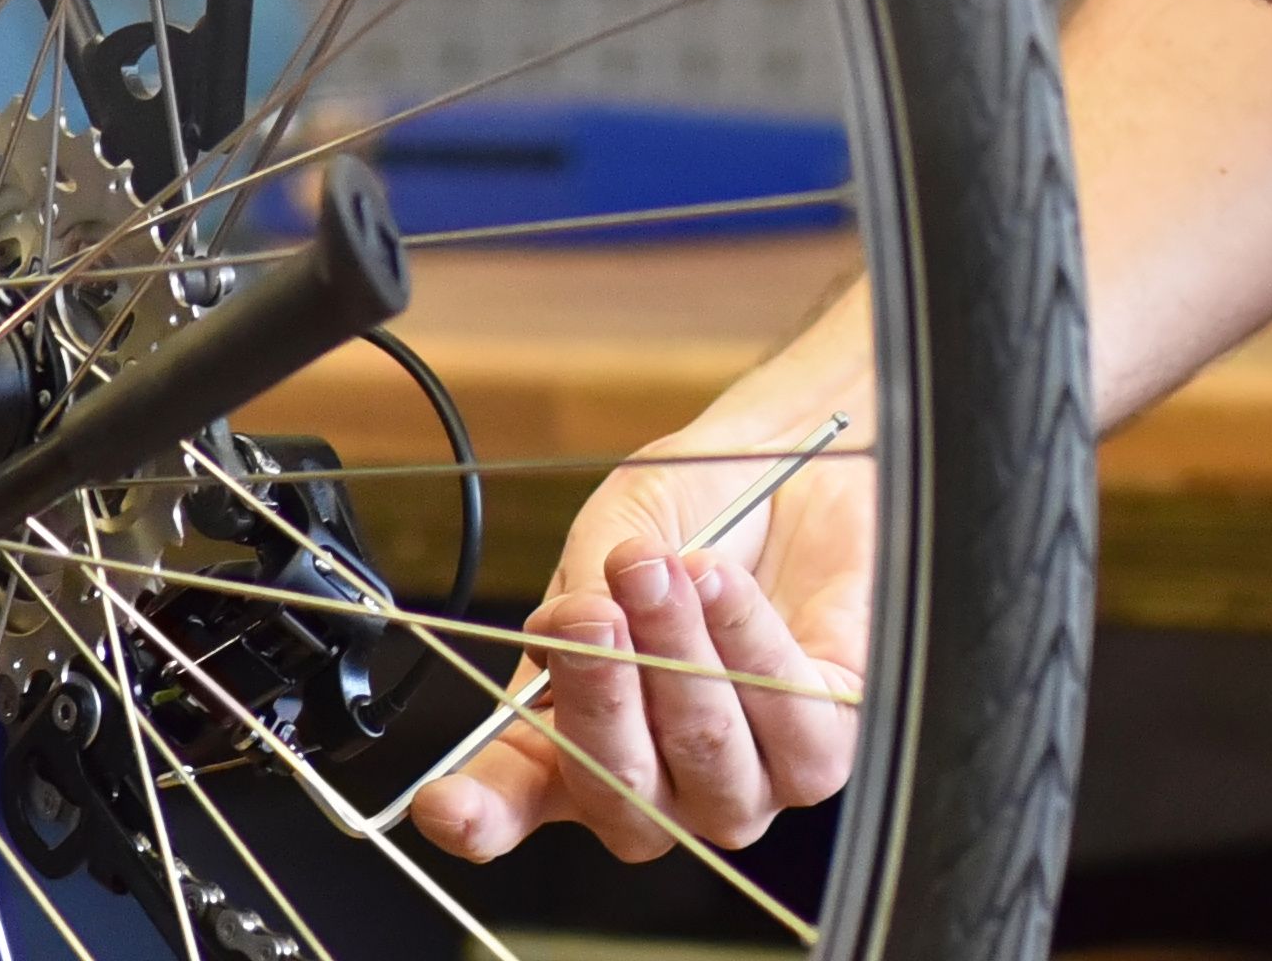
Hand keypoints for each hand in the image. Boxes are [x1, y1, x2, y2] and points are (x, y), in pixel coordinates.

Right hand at [417, 390, 879, 859]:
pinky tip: (722, 585)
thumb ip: (586, 598)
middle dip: (600, 695)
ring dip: (677, 656)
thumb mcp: (614, 537)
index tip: (444, 804)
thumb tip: (566, 632)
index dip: (480, 814)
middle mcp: (661, 785)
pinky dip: (747, 645)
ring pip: (705, 753)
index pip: (518, 805)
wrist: (801, 458)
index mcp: (577, 744)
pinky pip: (789, 719)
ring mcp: (746, 778)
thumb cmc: (698, 512)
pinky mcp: (827, 743)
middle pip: (618, 790)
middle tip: (594, 614)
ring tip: (665, 570)